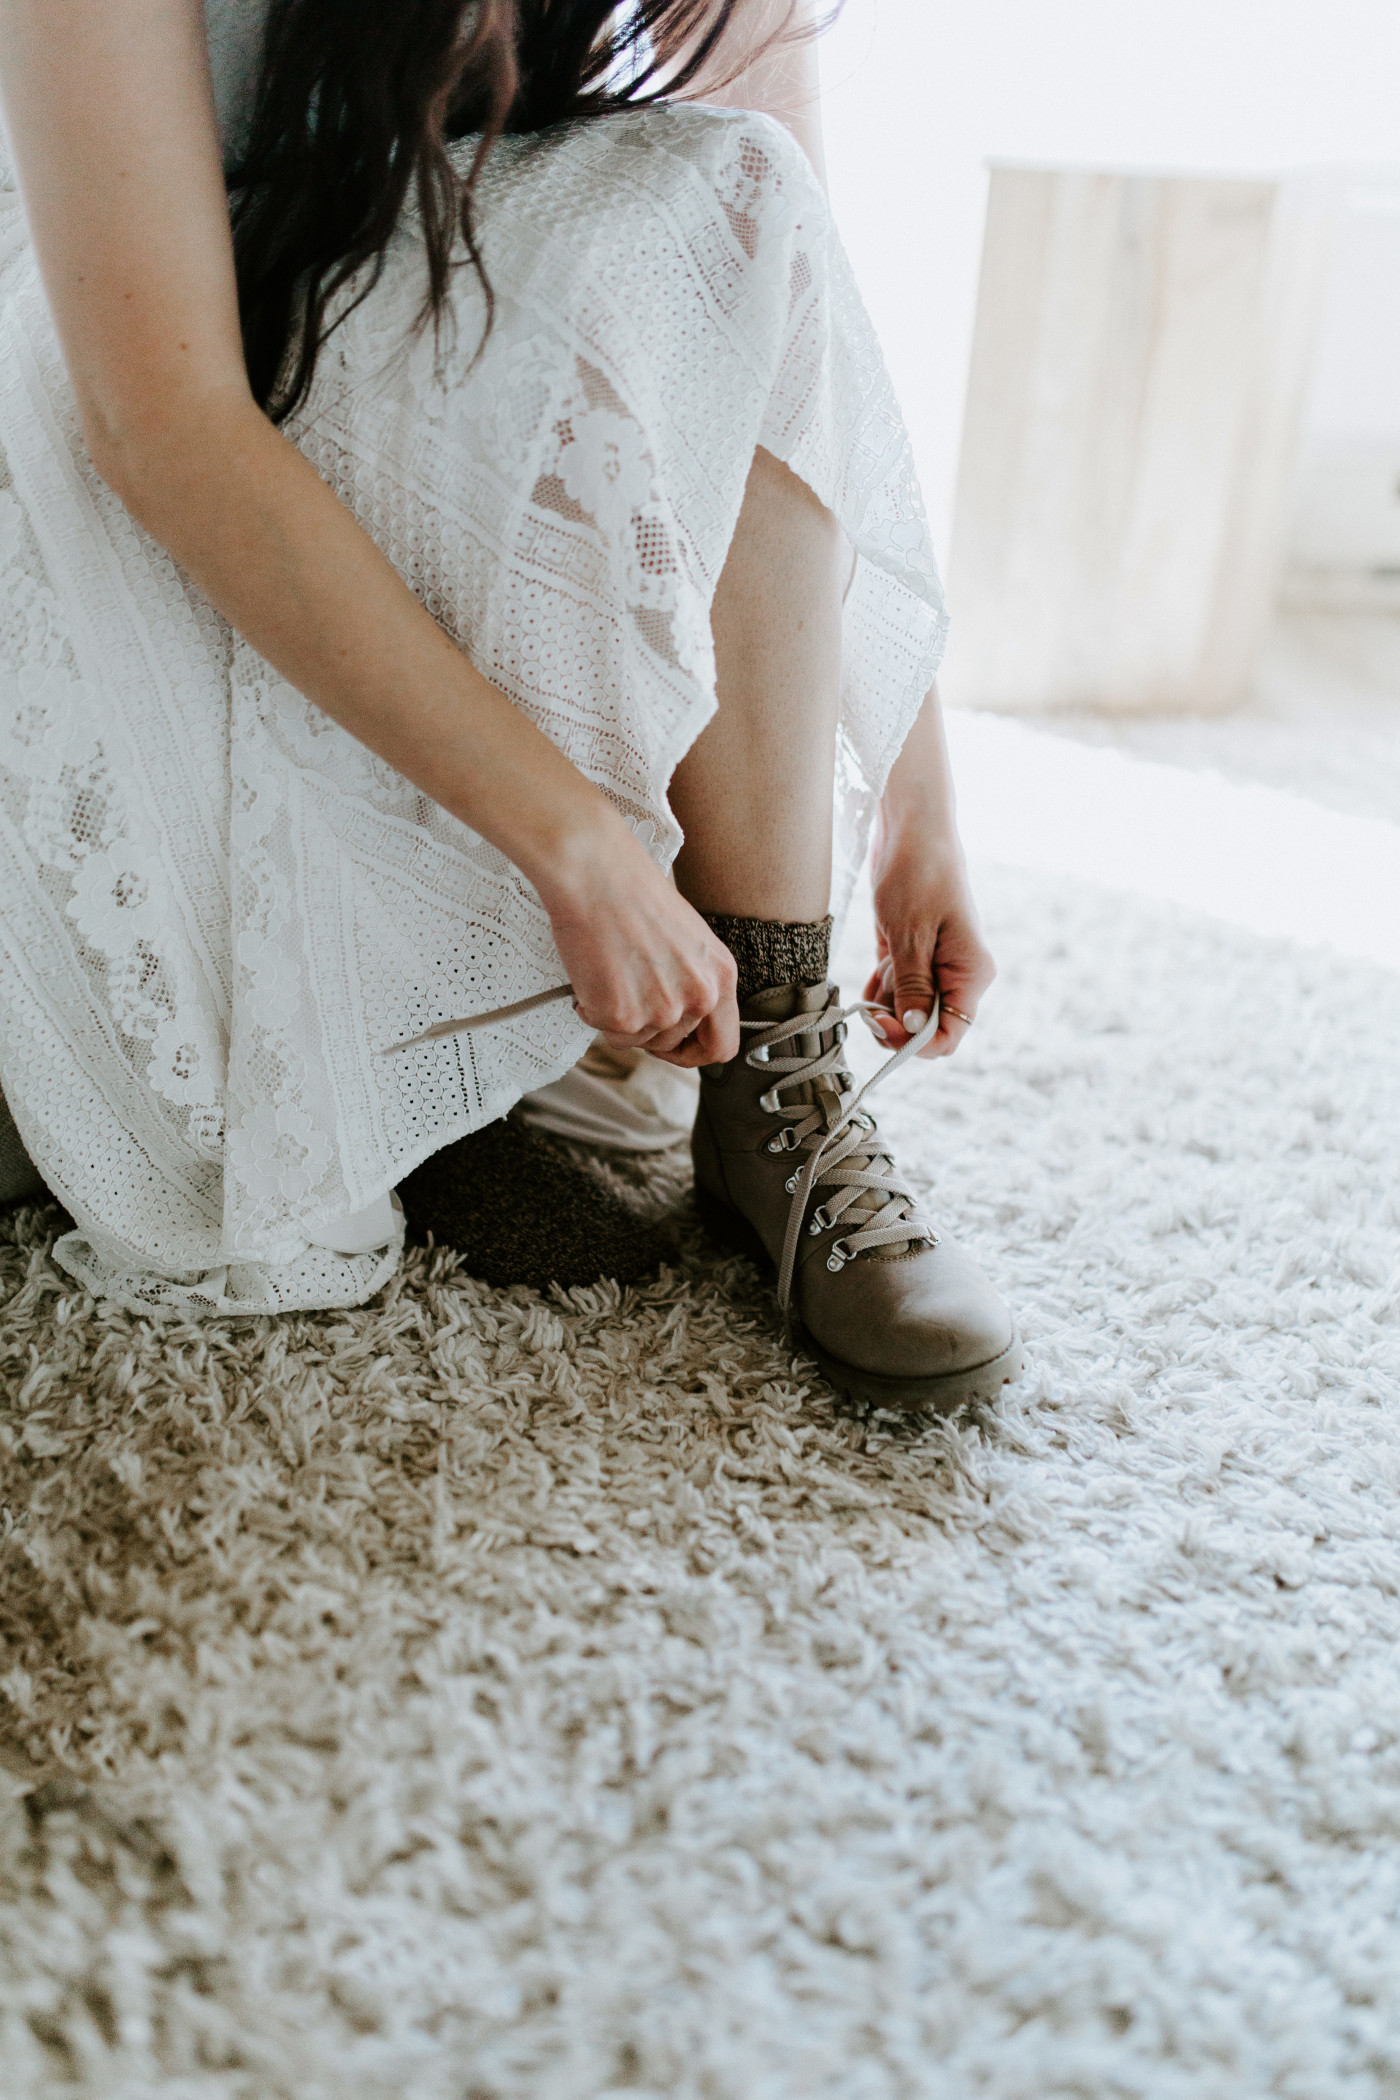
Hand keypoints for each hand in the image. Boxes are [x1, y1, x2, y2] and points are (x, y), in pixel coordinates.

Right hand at [540, 817, 739, 1067]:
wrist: (596, 874)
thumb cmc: (633, 893)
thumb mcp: (688, 939)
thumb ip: (693, 980)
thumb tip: (679, 1016)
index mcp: (721, 975)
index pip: (723, 1045)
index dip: (695, 1052)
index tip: (675, 1045)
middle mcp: (699, 996)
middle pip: (672, 1045)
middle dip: (647, 1028)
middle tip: (628, 997)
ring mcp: (662, 1010)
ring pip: (637, 1041)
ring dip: (619, 1018)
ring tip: (611, 974)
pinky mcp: (623, 1016)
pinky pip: (605, 1031)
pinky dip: (592, 1009)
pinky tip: (593, 975)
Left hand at [863, 816, 994, 1060]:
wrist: (912, 829)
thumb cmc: (919, 874)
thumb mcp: (911, 934)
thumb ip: (913, 986)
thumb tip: (912, 1030)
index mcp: (971, 973)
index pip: (950, 1035)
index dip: (915, 1043)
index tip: (882, 1028)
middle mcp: (958, 975)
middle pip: (925, 1027)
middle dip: (895, 1022)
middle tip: (867, 1007)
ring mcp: (936, 965)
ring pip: (907, 1010)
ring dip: (885, 1001)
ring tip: (878, 970)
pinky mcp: (915, 955)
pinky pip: (897, 989)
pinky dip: (881, 988)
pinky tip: (873, 973)